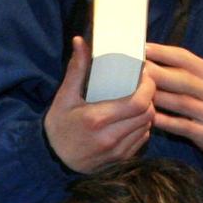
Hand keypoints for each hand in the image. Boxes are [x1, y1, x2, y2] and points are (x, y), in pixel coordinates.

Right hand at [44, 35, 155, 172]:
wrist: (53, 160)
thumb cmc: (58, 126)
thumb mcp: (64, 97)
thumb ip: (76, 70)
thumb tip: (80, 42)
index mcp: (97, 119)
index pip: (138, 103)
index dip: (148, 87)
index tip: (144, 76)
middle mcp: (110, 137)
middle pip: (147, 114)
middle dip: (149, 98)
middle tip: (141, 87)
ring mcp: (117, 151)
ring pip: (147, 127)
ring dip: (146, 112)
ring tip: (136, 102)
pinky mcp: (120, 159)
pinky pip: (141, 140)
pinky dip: (140, 127)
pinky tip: (131, 120)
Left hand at [142, 43, 202, 154]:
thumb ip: (183, 73)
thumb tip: (149, 59)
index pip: (185, 58)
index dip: (161, 52)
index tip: (141, 49)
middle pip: (181, 79)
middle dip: (155, 73)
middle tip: (133, 71)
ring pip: (180, 102)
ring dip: (156, 96)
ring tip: (136, 93)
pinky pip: (181, 125)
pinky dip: (164, 120)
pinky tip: (148, 117)